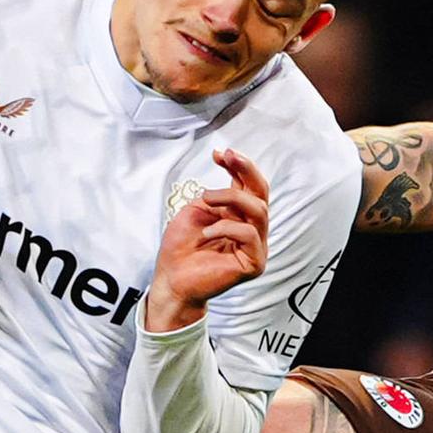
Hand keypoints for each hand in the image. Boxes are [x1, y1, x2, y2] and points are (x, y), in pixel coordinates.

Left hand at [143, 149, 270, 333]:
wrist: (171, 279)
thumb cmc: (181, 247)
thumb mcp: (198, 209)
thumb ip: (218, 191)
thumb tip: (229, 161)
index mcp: (240, 216)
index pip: (250, 186)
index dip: (240, 166)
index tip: (220, 153)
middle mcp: (252, 230)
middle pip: (262, 194)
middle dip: (245, 170)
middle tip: (227, 157)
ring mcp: (256, 247)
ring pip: (258, 211)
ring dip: (231, 198)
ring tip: (206, 200)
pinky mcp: (254, 263)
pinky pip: (250, 234)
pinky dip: (227, 228)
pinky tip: (207, 232)